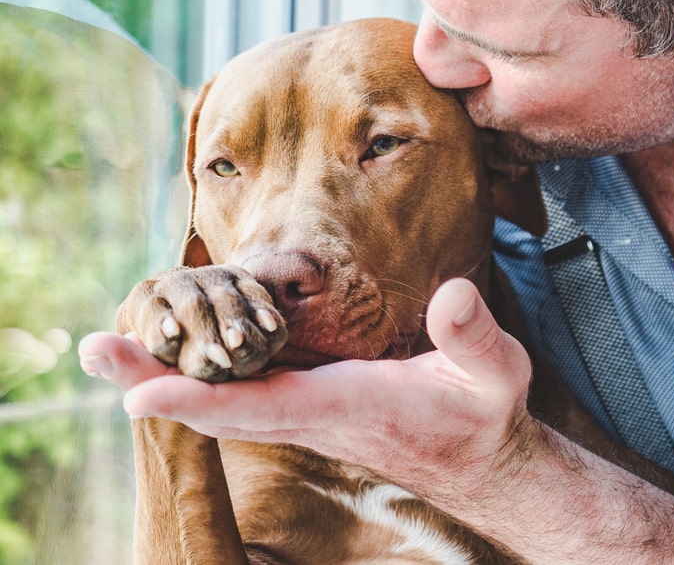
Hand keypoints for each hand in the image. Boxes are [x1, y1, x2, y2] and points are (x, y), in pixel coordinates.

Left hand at [80, 278, 535, 495]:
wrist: (481, 462)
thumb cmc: (485, 412)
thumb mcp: (497, 370)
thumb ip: (474, 335)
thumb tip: (451, 296)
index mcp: (350, 404)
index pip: (264, 404)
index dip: (199, 399)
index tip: (137, 394)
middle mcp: (315, 414)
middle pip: (221, 403)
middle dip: (154, 378)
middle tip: (91, 348)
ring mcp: (308, 414)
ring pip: (223, 399)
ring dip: (165, 375)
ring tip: (110, 345)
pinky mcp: (311, 407)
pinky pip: (242, 394)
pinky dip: (199, 377)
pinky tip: (175, 352)